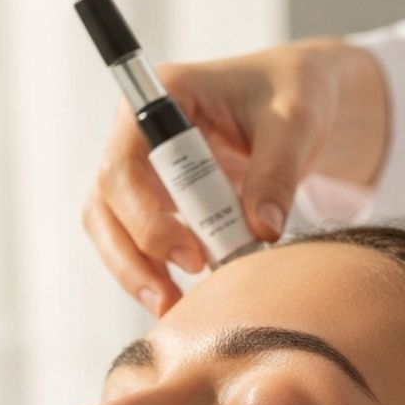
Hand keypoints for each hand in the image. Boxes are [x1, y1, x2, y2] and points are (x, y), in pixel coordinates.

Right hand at [80, 37, 388, 316]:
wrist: (300, 102)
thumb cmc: (294, 95)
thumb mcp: (296, 123)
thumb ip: (277, 173)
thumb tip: (262, 232)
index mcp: (164, 96)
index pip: (125, 166)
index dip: (146, 218)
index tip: (191, 257)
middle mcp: (139, 133)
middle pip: (105, 204)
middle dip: (132, 256)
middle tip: (172, 298)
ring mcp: (142, 170)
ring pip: (110, 229)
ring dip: (134, 273)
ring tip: (171, 308)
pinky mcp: (155, 200)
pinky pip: (135, 242)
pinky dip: (152, 273)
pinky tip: (179, 301)